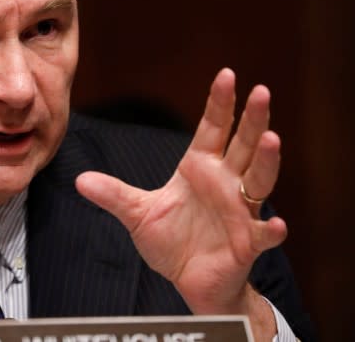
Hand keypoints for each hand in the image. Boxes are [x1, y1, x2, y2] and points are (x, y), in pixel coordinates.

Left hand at [76, 68, 285, 336]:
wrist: (190, 280)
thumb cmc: (171, 240)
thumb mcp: (137, 213)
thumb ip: (113, 194)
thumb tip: (79, 179)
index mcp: (200, 168)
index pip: (214, 128)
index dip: (220, 103)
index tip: (226, 75)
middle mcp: (225, 183)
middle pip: (243, 145)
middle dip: (253, 119)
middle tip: (261, 92)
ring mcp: (240, 211)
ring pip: (259, 180)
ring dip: (266, 161)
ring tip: (271, 138)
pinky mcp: (248, 242)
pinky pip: (263, 234)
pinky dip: (270, 229)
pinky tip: (276, 223)